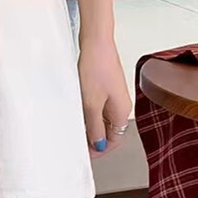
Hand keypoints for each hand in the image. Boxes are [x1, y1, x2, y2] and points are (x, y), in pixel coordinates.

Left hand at [77, 34, 132, 156]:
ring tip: (75, 129)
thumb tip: (99, 145)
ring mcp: (113, 95)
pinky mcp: (105, 86)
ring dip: (90, 126)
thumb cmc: (96, 68)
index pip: (114, 140)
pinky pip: (99, 107)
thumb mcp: (91, 103)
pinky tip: (76, 113)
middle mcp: (121, 105)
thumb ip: (94, 126)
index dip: (100, 150)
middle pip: (110, 131)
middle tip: (77, 144)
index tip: (85, 155)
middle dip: (94, 139)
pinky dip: (89, 113)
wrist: (96, 42)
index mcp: (122, 112)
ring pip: (103, 119)